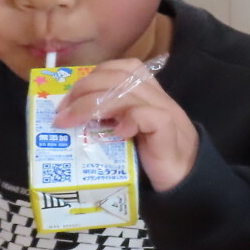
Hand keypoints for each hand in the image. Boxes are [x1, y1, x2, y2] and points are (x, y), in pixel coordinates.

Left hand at [53, 59, 198, 190]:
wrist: (186, 180)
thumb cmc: (151, 159)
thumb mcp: (126, 135)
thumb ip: (109, 121)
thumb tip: (70, 119)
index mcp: (146, 93)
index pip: (119, 68)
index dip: (91, 77)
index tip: (69, 100)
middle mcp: (155, 96)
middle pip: (116, 77)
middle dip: (83, 91)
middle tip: (63, 113)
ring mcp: (164, 110)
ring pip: (126, 92)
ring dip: (92, 104)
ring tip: (72, 122)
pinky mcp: (168, 129)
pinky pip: (147, 115)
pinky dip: (128, 119)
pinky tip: (118, 133)